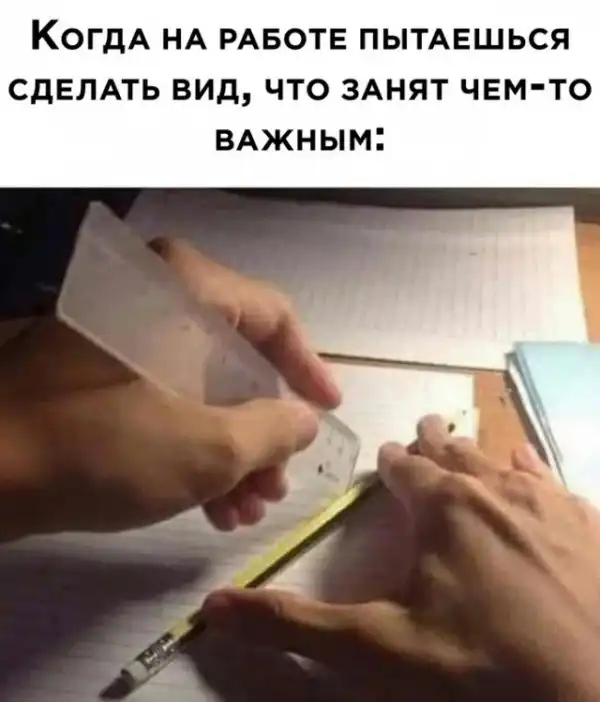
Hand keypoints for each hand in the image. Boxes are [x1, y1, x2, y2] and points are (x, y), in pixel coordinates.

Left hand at [0, 238, 340, 538]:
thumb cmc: (99, 447)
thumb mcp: (206, 448)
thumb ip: (273, 430)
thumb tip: (301, 420)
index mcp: (184, 290)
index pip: (271, 315)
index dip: (306, 367)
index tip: (326, 410)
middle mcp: (154, 298)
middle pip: (234, 360)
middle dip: (262, 431)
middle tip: (277, 483)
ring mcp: (120, 335)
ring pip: (198, 386)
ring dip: (229, 449)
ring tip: (244, 508)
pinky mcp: (95, 371)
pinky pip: (161, 398)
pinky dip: (190, 444)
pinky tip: (208, 503)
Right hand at [202, 416, 599, 701]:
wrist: (592, 696)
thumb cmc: (480, 671)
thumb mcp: (377, 651)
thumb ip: (294, 623)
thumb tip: (214, 604)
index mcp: (444, 505)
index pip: (406, 468)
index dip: (393, 461)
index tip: (388, 455)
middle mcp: (494, 488)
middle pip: (454, 452)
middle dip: (434, 443)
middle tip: (424, 429)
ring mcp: (548, 504)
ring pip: (501, 460)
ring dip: (477, 451)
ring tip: (464, 440)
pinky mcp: (589, 527)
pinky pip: (552, 481)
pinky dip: (531, 468)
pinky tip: (529, 462)